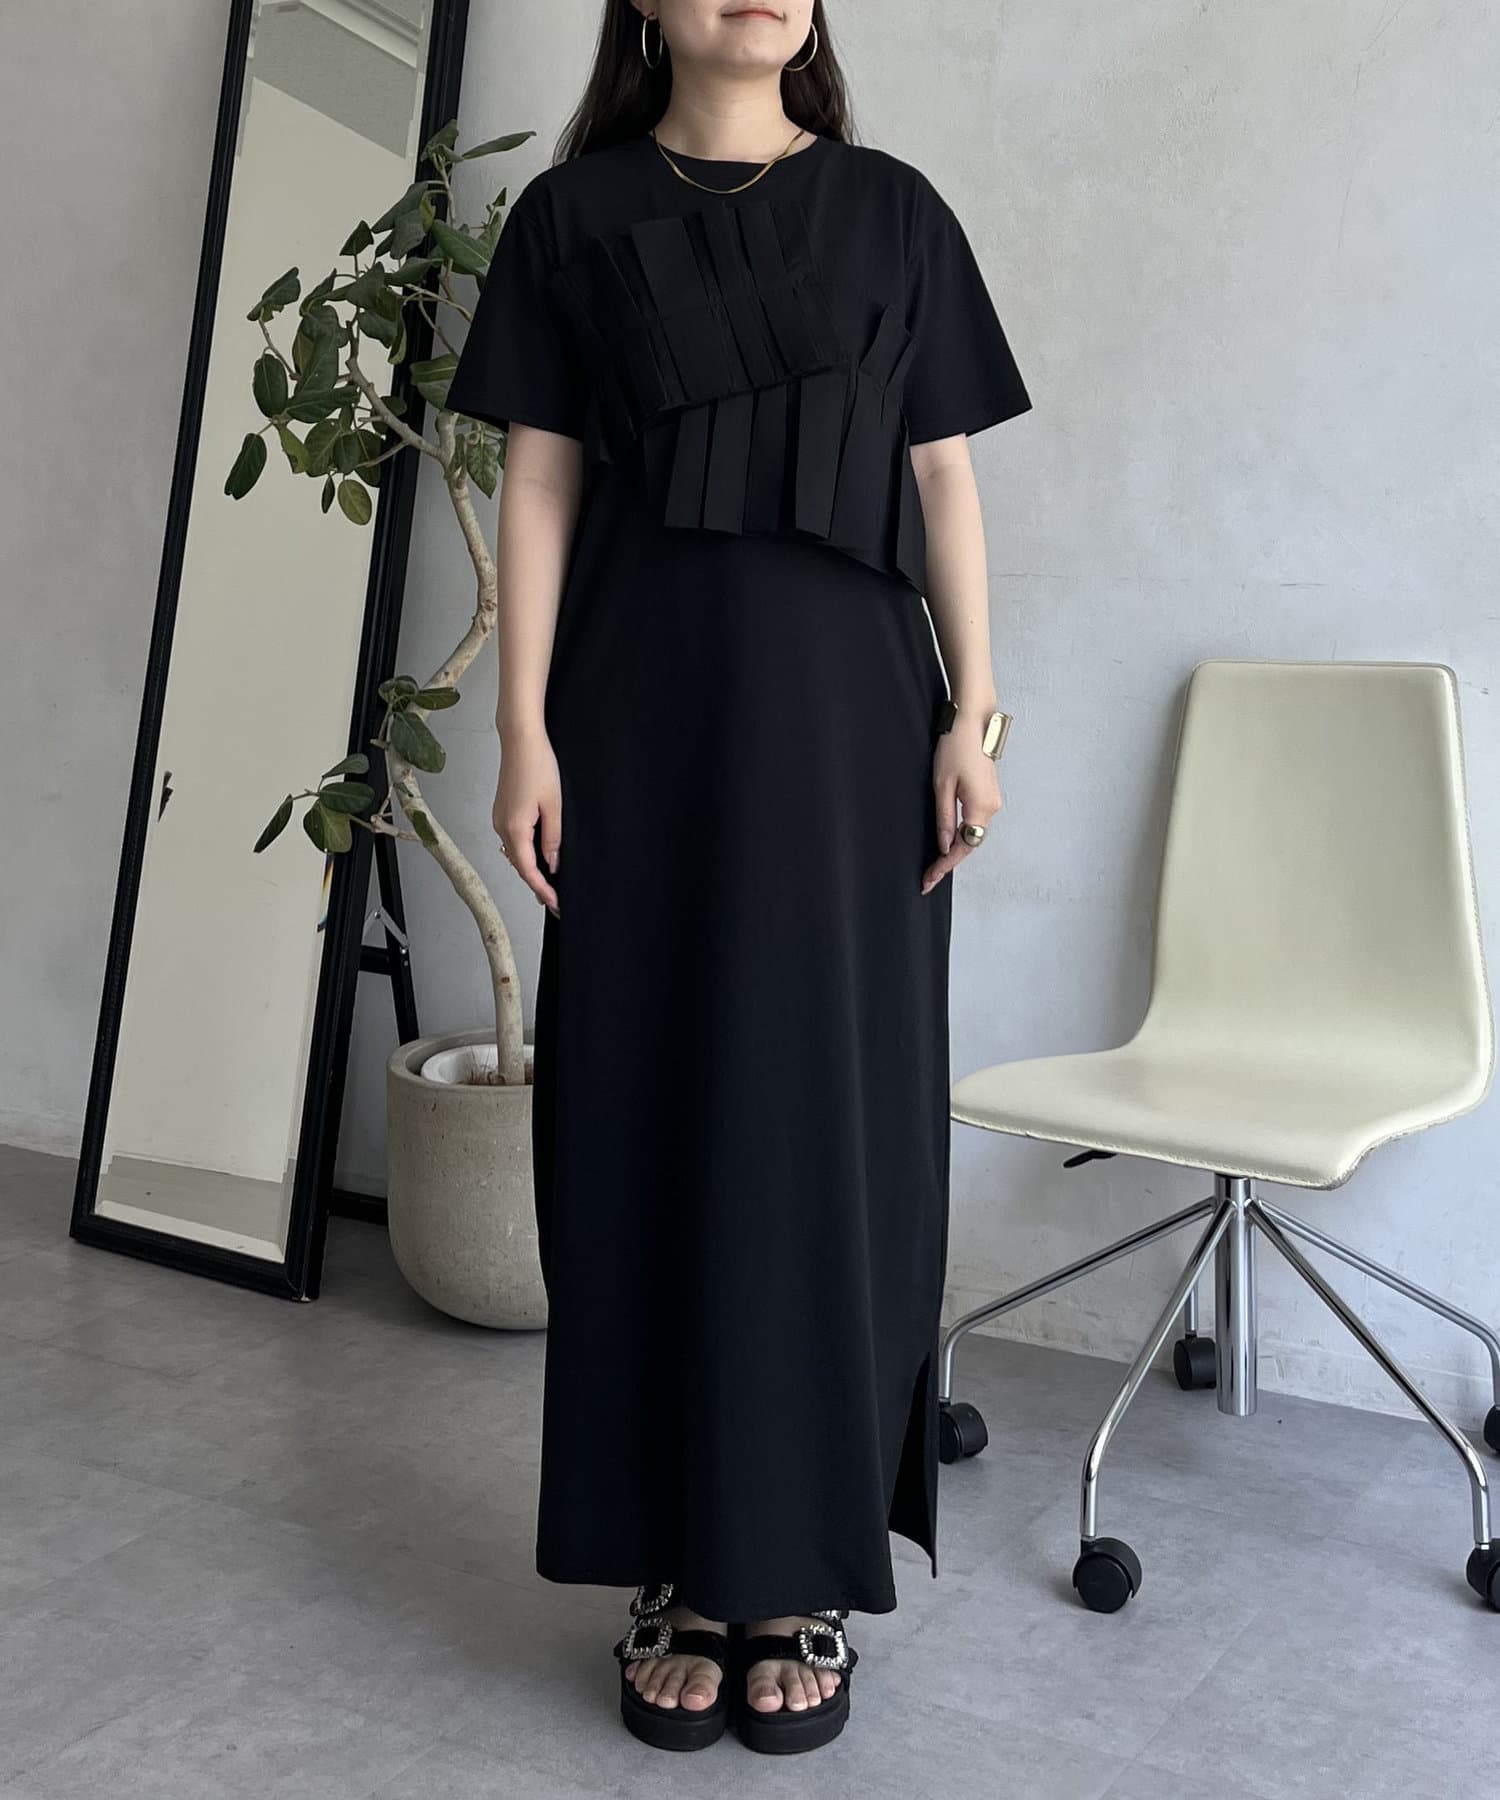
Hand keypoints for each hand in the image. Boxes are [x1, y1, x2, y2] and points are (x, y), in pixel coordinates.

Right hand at [495, 727, 561, 917]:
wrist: (521, 740)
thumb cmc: (538, 765)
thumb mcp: (554, 806)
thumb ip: (553, 838)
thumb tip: (552, 864)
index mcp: (515, 828)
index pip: (528, 870)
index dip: (542, 889)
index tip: (555, 904)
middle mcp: (502, 826)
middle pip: (520, 865)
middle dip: (537, 884)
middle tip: (554, 901)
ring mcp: (500, 818)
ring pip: (516, 853)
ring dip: (531, 869)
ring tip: (549, 884)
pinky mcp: (502, 811)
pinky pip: (514, 839)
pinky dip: (526, 853)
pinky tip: (539, 857)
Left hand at [921, 713, 1001, 894]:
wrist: (973, 720)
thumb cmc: (955, 747)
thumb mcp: (942, 785)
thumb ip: (944, 819)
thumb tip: (945, 845)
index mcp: (981, 808)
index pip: (962, 848)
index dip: (944, 866)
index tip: (928, 880)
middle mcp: (992, 807)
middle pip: (970, 844)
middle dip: (948, 861)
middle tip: (927, 877)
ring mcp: (993, 800)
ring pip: (973, 833)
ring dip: (955, 848)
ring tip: (935, 864)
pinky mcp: (989, 792)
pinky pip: (975, 820)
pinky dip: (962, 833)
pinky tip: (948, 840)